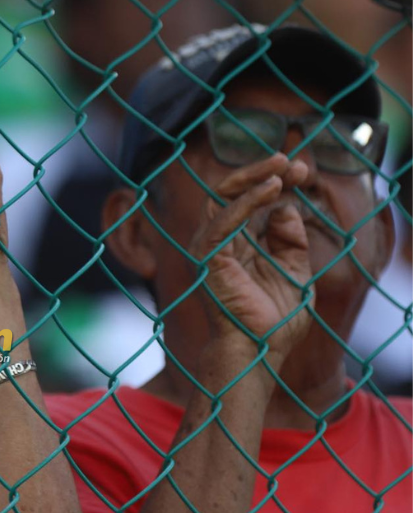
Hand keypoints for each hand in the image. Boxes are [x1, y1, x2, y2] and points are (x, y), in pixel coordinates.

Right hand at [189, 153, 313, 364]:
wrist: (260, 351)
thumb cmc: (273, 320)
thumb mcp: (295, 271)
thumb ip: (290, 240)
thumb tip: (286, 208)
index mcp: (240, 244)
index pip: (252, 201)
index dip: (276, 182)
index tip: (303, 171)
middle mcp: (220, 241)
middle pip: (232, 191)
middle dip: (263, 172)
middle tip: (293, 161)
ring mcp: (211, 247)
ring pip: (223, 197)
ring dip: (254, 177)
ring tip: (283, 167)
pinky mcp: (208, 256)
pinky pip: (224, 219)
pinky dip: (247, 200)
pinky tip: (271, 188)